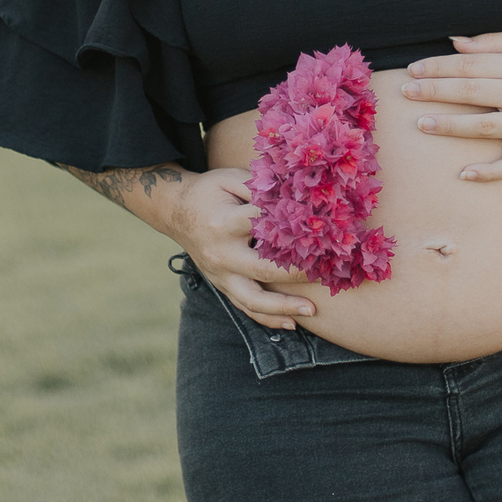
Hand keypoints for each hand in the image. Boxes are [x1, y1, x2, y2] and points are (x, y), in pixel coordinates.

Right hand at [171, 167, 316, 330]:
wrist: (176, 211)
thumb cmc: (209, 191)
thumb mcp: (229, 178)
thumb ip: (258, 186)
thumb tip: (292, 194)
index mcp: (223, 224)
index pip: (264, 228)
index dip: (292, 225)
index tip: (320, 227)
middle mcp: (222, 254)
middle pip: (263, 270)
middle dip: (296, 274)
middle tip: (325, 271)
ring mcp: (220, 275)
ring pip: (253, 300)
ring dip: (284, 308)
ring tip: (312, 310)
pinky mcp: (222, 285)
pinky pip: (245, 307)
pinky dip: (268, 318)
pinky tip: (292, 323)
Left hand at [400, 32, 501, 182]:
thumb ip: (491, 42)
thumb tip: (453, 43)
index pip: (470, 64)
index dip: (438, 67)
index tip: (413, 70)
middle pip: (472, 91)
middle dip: (435, 91)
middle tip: (405, 92)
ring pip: (484, 127)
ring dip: (451, 126)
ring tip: (422, 124)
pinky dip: (488, 172)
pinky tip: (464, 173)